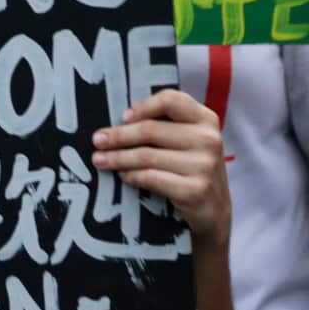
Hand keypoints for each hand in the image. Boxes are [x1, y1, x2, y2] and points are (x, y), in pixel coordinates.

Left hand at [92, 89, 230, 245]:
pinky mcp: (196, 190)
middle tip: (97, 140)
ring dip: (118, 158)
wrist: (213, 209)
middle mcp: (209, 139)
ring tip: (100, 160)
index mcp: (205, 119)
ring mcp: (205, 165)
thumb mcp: (186, 140)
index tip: (122, 117)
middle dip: (118, 136)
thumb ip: (163, 126)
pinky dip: (132, 175)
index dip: (143, 106)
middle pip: (151, 130)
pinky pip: (152, 178)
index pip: (171, 100)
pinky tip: (122, 175)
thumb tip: (116, 123)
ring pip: (147, 156)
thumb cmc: (190, 167)